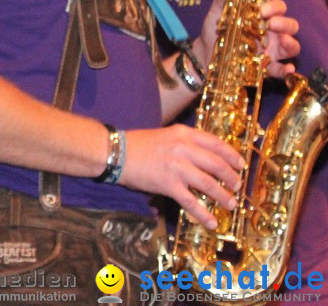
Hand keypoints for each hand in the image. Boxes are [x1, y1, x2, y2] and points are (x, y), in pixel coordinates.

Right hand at [122, 125, 241, 228]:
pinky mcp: (168, 184)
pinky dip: (204, 214)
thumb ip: (184, 143)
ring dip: (223, 196)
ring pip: (209, 184)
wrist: (115, 152)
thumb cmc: (138, 144)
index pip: (216, 143)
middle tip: (237, 186)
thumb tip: (205, 158)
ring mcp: (177, 167)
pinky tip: (211, 222)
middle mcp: (183, 149)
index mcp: (183, 134)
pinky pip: (191, 202)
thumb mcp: (165, 135)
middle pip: (217, 165)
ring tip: (230, 204)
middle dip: (231, 178)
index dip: (232, 155)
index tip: (240, 165)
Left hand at [193, 0, 298, 78]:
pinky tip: (286, 69)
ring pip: (291, 46)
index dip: (274, 7)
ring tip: (281, 41)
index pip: (278, 8)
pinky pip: (280, 69)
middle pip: (290, 25)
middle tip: (270, 23)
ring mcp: (270, 50)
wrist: (204, 52)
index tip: (262, 9)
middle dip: (284, 23)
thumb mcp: (218, 10)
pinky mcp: (265, 66)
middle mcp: (271, 32)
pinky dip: (286, 69)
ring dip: (290, 42)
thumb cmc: (215, 28)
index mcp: (262, 16)